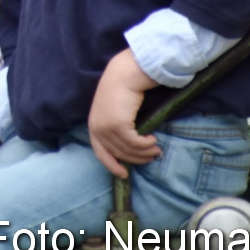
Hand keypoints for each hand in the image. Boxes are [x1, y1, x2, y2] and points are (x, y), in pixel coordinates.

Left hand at [87, 49, 159, 177]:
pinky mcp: (118, 124)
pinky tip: (152, 139)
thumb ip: (116, 128)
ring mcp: (106, 127)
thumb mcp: (113, 112)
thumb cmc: (120, 91)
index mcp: (93, 126)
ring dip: (145, 152)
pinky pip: (134, 142)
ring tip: (156, 149)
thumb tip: (130, 148)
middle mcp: (97, 129)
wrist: (123, 75)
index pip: (100, 152)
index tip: (124, 174)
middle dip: (137, 158)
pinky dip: (145, 144)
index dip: (111, 165)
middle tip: (152, 156)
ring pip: (128, 149)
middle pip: (119, 153)